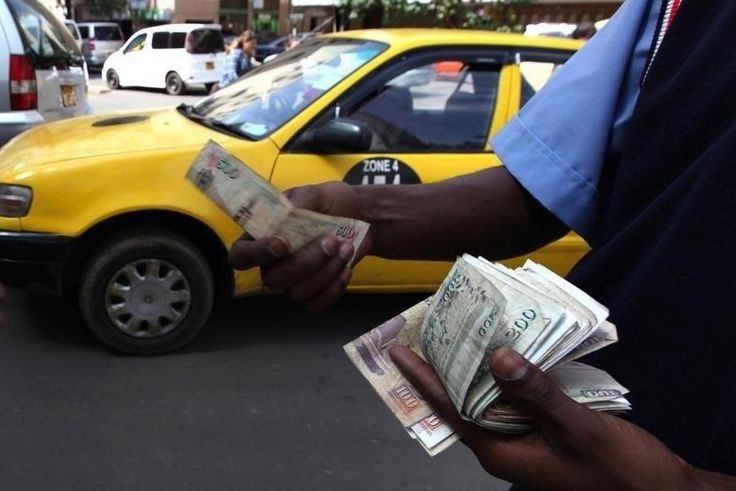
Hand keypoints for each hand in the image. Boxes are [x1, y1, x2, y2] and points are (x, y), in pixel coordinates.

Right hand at [229, 182, 371, 311]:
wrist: (361, 216)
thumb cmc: (331, 202)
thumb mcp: (316, 193)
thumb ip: (300, 202)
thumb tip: (288, 213)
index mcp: (263, 237)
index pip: (241, 255)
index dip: (256, 254)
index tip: (282, 243)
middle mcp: (273, 264)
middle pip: (272, 279)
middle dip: (304, 263)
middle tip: (330, 241)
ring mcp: (292, 282)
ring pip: (297, 293)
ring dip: (325, 272)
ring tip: (346, 248)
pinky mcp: (313, 294)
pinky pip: (315, 304)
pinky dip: (333, 289)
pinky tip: (346, 268)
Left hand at [390, 346, 698, 490]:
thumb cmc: (621, 472)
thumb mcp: (578, 429)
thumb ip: (538, 393)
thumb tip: (498, 357)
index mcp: (502, 453)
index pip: (450, 410)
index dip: (423, 380)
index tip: (400, 352)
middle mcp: (506, 447)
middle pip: (463, 401)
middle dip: (444, 368)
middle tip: (428, 331)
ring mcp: (525, 440)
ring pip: (489, 398)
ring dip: (476, 368)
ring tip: (461, 333)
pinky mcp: (544, 431)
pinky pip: (515, 399)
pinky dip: (508, 374)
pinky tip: (509, 350)